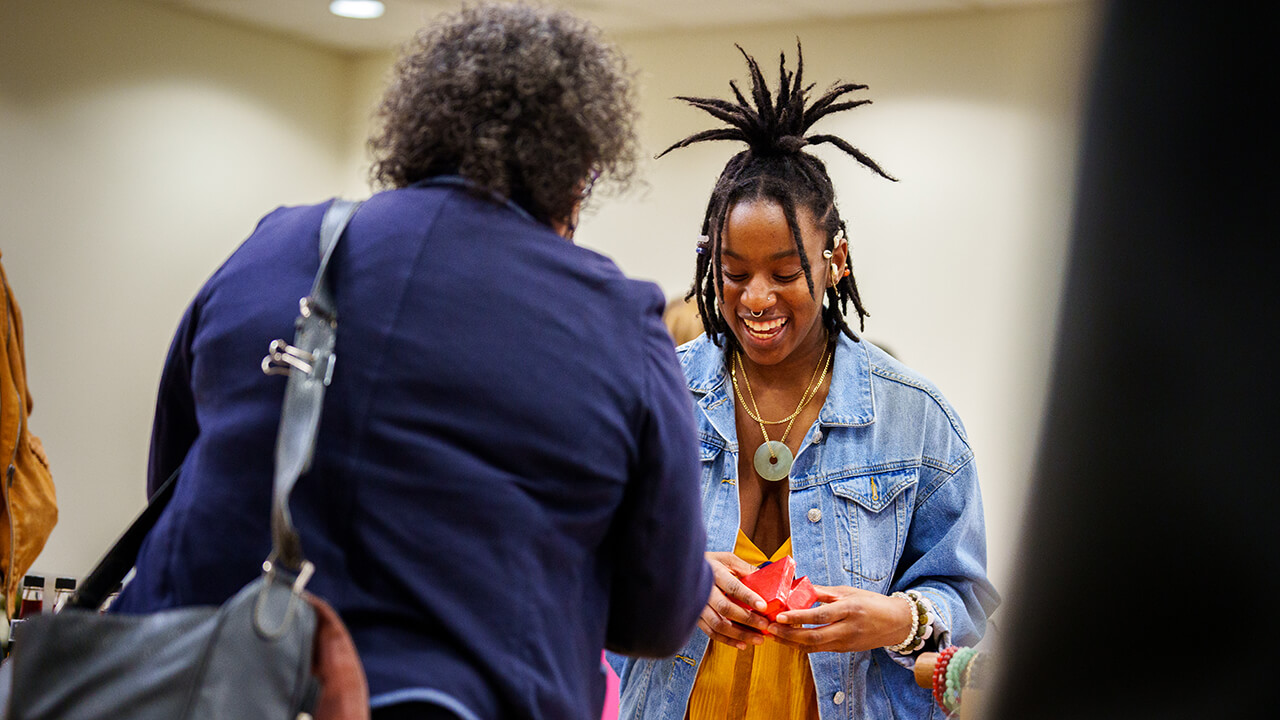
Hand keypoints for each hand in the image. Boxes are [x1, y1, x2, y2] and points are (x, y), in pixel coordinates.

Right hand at [697, 552, 771, 649]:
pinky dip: (727, 640)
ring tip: (758, 639)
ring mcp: (698, 605)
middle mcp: (704, 590)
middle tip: (764, 625)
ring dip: (739, 634)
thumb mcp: (728, 560)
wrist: (684, 570)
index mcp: (714, 572)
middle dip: (747, 619)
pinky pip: (711, 632)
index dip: (748, 597)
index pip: (732, 587)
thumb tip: (769, 579)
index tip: (763, 606)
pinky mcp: (696, 617)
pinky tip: (742, 644)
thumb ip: (746, 569)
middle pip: (725, 608)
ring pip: (718, 624)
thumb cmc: (712, 564)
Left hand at [765, 585, 912, 653]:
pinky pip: (819, 649)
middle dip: (788, 635)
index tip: (779, 616)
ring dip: (791, 643)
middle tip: (769, 629)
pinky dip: (801, 645)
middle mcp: (847, 629)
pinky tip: (789, 639)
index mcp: (849, 610)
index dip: (798, 617)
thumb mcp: (849, 591)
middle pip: (813, 637)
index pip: (819, 616)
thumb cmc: (872, 603)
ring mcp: (845, 643)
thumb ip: (825, 592)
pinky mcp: (843, 650)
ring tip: (774, 635)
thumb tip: (800, 588)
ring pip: (813, 647)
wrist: (897, 623)